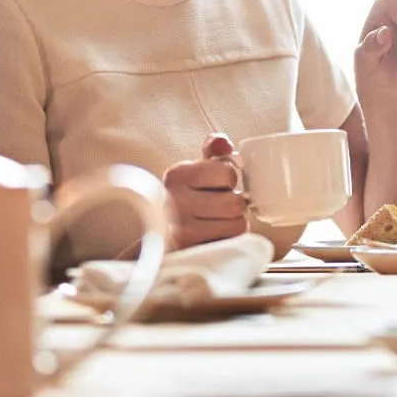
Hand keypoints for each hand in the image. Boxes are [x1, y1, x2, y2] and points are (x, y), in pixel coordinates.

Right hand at [162, 134, 247, 250]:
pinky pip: (230, 245)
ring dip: (233, 224)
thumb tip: (222, 142)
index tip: (217, 184)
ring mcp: (182, 232)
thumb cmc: (185, 199)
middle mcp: (175, 203)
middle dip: (233, 204)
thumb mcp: (194, 171)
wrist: (159, 236)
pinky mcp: (192, 254)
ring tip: (216, 222)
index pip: (227, 173)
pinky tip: (213, 236)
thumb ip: (213, 152)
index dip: (229, 179)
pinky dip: (227, 241)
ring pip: (237, 226)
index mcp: (177, 176)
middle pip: (235, 203)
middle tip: (219, 207)